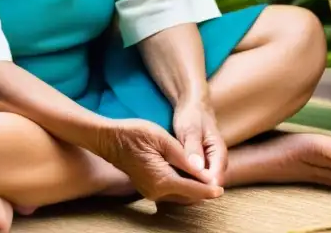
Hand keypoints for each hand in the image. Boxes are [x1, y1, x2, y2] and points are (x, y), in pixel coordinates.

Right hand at [94, 118, 222, 203]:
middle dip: (202, 191)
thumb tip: (205, 174)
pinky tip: (187, 176)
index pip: (193, 189)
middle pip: (188, 197)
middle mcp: (156, 191)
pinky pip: (170, 193)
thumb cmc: (135, 134)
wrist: (109, 139)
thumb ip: (185, 159)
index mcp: (162, 179)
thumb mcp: (163, 140)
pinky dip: (182, 187)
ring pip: (179, 197)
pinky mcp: (147, 188)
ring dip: (193, 190)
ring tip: (204, 179)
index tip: (221, 189)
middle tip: (215, 181)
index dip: (209, 190)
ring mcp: (150, 192)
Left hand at [172, 96, 226, 187]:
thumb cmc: (192, 116)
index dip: (200, 188)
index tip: (180, 188)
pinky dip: (184, 179)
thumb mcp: (190, 130)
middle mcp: (217, 163)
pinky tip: (169, 178)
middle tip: (170, 188)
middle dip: (191, 189)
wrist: (192, 107)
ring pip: (200, 183)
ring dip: (187, 185)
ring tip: (168, 184)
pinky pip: (194, 177)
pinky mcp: (201, 165)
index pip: (215, 180)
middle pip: (208, 185)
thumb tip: (197, 169)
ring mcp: (210, 165)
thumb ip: (193, 149)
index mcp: (219, 154)